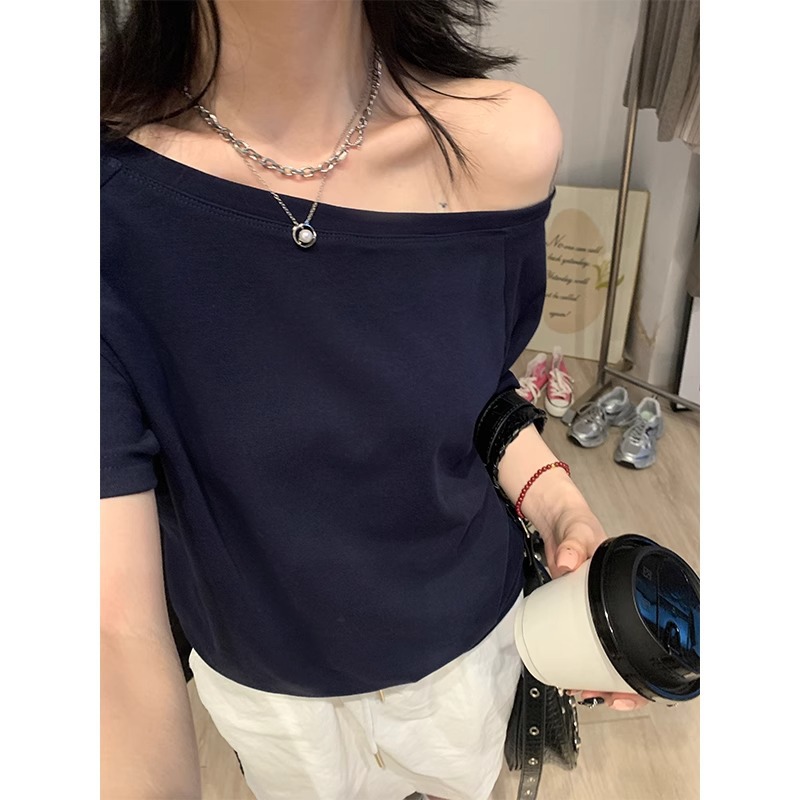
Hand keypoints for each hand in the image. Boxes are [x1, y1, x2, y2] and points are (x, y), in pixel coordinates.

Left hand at [543, 510, 648, 712]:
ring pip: (610, 656)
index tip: (631, 688)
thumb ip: (573, 544)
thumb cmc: (576, 524)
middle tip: (601, 696)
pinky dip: (582, 663)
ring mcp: (600, 612)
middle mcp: (621, 604)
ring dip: (600, 678)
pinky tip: (572, 675)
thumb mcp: (579, 532)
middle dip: (620, 684)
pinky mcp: (579, 614)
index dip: (649, 669)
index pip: (655, 634)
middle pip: (634, 657)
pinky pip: (587, 645)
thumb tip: (567, 562)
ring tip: (583, 691)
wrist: (554, 520)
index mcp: (631, 588)